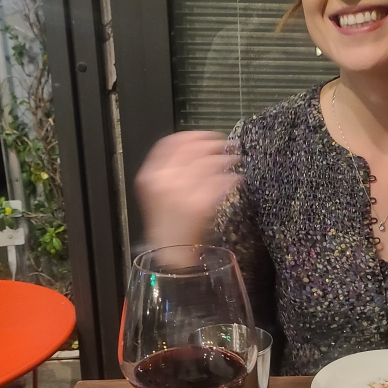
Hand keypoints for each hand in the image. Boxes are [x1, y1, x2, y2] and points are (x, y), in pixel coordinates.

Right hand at [135, 131, 240, 248]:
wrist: (171, 252)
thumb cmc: (168, 222)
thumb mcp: (158, 192)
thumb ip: (170, 169)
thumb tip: (197, 148)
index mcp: (150, 175)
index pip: (171, 143)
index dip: (193, 135)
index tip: (208, 135)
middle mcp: (164, 180)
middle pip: (194, 149)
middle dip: (215, 143)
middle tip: (228, 144)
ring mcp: (182, 192)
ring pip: (210, 163)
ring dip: (227, 158)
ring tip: (235, 159)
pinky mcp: (200, 205)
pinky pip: (221, 183)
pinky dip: (233, 178)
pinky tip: (237, 178)